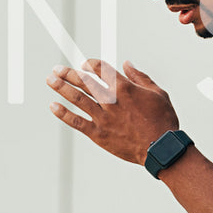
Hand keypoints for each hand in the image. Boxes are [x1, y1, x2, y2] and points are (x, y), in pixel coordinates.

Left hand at [47, 59, 179, 165]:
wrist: (160, 148)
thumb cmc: (162, 120)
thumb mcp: (157, 93)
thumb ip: (140, 77)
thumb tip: (127, 64)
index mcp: (125, 88)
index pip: (101, 69)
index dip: (90, 64)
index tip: (83, 64)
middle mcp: (111, 100)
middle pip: (85, 82)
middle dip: (69, 73)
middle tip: (57, 69)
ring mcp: (103, 117)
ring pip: (77, 99)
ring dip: (62, 88)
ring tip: (50, 80)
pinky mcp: (98, 134)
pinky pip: (77, 122)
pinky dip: (64, 114)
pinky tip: (53, 106)